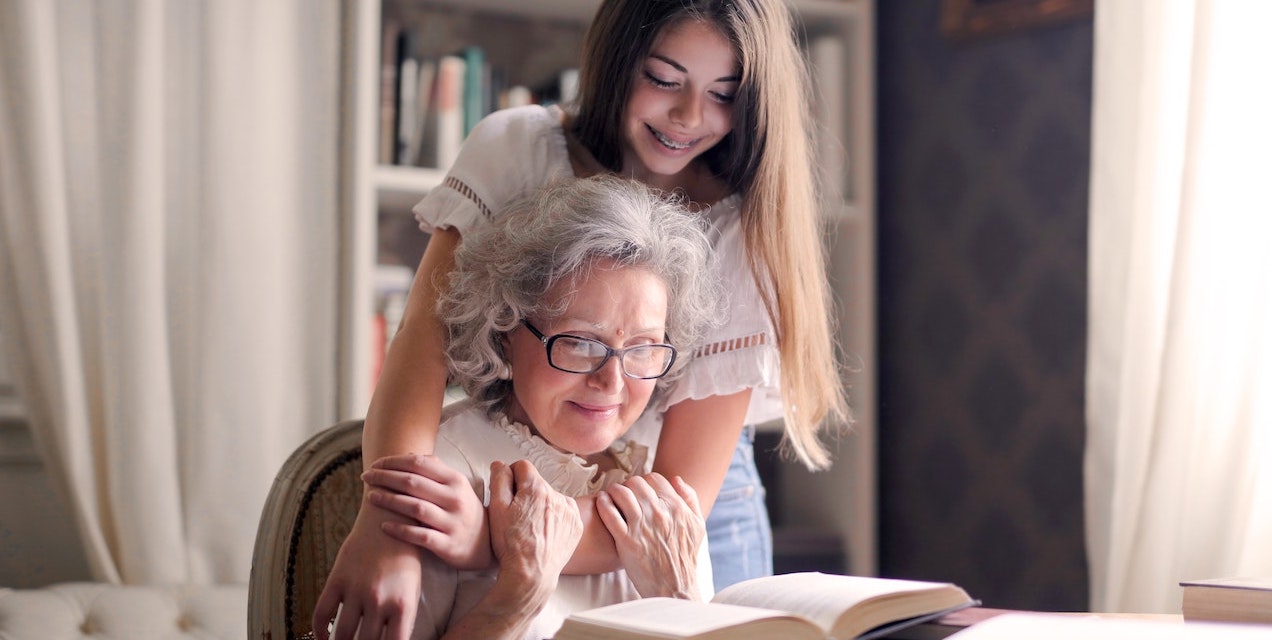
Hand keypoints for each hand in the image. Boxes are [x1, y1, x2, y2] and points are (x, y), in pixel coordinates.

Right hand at [312, 506, 421, 639]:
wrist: (389, 520)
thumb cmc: (405, 557)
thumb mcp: (412, 588)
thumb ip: (402, 618)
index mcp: (403, 604)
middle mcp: (379, 600)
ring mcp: (356, 589)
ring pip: (342, 634)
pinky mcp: (338, 579)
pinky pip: (322, 613)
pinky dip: (319, 630)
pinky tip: (323, 638)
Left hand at [362, 453, 492, 569]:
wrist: (486, 544)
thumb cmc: (464, 510)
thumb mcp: (457, 487)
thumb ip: (436, 470)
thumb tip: (410, 455)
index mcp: (455, 480)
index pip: (420, 464)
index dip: (394, 462)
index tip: (376, 464)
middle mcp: (455, 499)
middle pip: (413, 483)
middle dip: (385, 478)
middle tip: (366, 476)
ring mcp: (452, 522)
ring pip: (415, 507)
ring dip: (389, 501)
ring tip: (370, 497)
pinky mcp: (447, 544)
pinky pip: (420, 536)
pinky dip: (400, 530)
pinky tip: (383, 526)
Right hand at [436, 461, 582, 639]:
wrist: (531, 574)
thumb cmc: (510, 544)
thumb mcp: (496, 509)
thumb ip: (499, 480)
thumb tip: (501, 464)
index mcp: (536, 488)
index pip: (522, 466)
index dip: (511, 477)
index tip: (508, 494)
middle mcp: (557, 495)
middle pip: (537, 483)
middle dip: (526, 493)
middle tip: (517, 516)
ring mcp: (570, 510)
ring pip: (551, 497)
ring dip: (541, 505)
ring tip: (531, 527)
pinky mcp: (576, 524)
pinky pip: (564, 512)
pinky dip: (555, 518)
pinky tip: (544, 533)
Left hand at [597, 473, 704, 599]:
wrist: (674, 587)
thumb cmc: (685, 558)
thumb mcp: (697, 526)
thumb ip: (689, 499)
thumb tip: (676, 479)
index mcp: (676, 508)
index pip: (654, 479)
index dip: (645, 482)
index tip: (640, 490)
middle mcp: (658, 513)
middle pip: (636, 483)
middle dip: (628, 485)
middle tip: (624, 494)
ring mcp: (641, 526)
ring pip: (621, 493)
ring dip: (613, 491)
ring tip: (610, 496)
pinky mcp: (625, 540)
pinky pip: (609, 513)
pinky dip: (603, 503)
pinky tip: (602, 502)